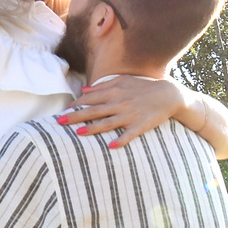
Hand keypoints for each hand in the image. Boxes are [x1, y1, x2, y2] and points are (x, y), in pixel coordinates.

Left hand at [58, 74, 193, 150]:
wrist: (168, 94)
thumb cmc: (143, 87)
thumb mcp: (122, 82)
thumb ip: (102, 87)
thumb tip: (83, 91)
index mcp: (114, 92)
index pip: (91, 99)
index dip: (76, 105)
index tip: (63, 111)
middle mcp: (119, 103)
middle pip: (94, 111)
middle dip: (76, 116)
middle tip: (60, 122)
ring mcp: (130, 115)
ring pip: (108, 123)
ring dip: (93, 128)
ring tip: (78, 133)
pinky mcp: (140, 125)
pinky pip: (129, 134)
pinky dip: (120, 140)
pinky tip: (111, 146)